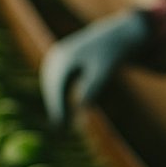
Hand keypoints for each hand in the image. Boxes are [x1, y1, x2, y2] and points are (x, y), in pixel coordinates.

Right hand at [40, 10, 149, 125]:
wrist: (113, 37)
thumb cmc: (111, 56)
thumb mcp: (105, 71)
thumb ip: (94, 86)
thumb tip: (82, 106)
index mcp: (65, 58)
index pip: (57, 87)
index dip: (58, 106)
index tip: (61, 124)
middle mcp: (56, 57)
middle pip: (52, 88)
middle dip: (56, 107)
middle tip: (62, 129)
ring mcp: (55, 59)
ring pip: (53, 87)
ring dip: (57, 104)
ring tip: (65, 124)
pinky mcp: (58, 63)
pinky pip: (57, 84)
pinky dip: (60, 97)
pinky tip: (66, 113)